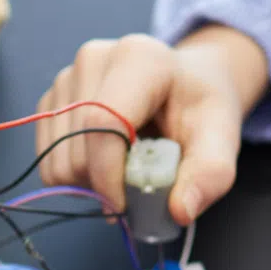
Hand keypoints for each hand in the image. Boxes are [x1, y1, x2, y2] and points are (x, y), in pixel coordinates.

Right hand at [36, 25, 269, 222]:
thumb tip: (180, 211)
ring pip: (57, 160)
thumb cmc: (201, 108)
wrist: (186, 83)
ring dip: (88, 183)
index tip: (128, 207)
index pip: (102, 123)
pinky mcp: (51, 99)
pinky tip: (105, 160)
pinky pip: (48, 160)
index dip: (109, 176)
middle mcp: (94, 59)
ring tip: (123, 168)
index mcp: (139, 58)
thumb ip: (210, 174)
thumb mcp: (222, 138)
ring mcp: (66, 77)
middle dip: (104, 185)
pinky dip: (74, 175)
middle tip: (137, 183)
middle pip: (77, 149)